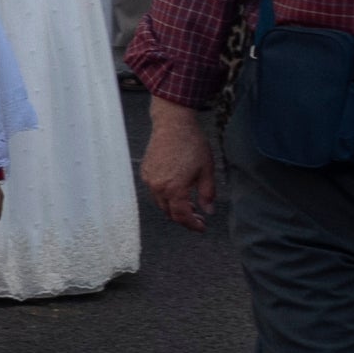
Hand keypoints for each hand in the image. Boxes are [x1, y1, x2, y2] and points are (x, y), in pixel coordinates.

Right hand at [138, 99, 215, 229]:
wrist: (173, 125)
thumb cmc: (192, 144)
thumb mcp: (206, 170)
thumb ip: (207, 194)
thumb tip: (208, 211)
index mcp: (175, 188)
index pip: (182, 216)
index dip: (192, 225)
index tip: (202, 227)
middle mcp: (158, 187)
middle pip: (169, 212)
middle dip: (183, 218)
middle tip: (198, 217)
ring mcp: (149, 180)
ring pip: (160, 203)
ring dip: (174, 207)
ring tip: (188, 204)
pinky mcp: (145, 172)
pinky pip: (154, 191)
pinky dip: (165, 196)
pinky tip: (176, 190)